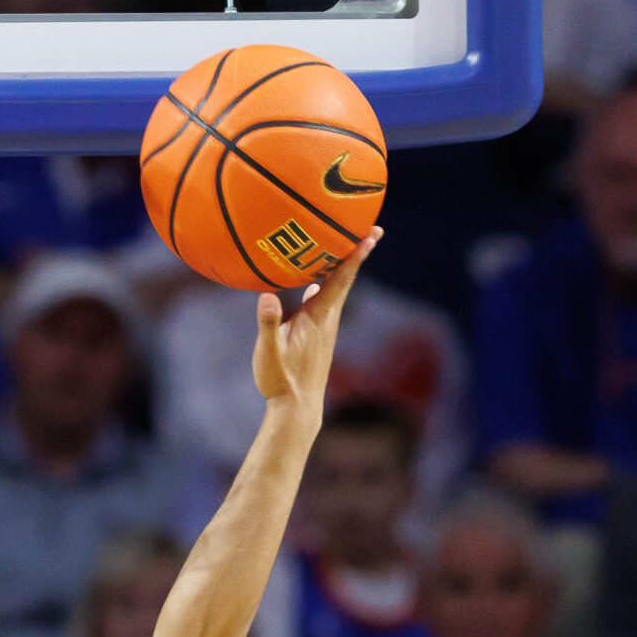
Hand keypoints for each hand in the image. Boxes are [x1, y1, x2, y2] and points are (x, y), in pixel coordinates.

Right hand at [252, 227, 380, 409]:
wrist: (297, 407)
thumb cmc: (281, 380)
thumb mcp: (268, 351)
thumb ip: (267, 323)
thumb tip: (266, 296)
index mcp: (318, 316)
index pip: (340, 279)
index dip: (355, 254)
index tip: (371, 233)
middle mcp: (327, 318)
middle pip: (345, 278)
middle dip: (356, 253)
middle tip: (371, 229)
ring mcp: (323, 327)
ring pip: (335, 290)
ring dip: (341, 268)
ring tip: (342, 249)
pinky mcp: (317, 336)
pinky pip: (323, 303)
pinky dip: (323, 287)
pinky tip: (313, 286)